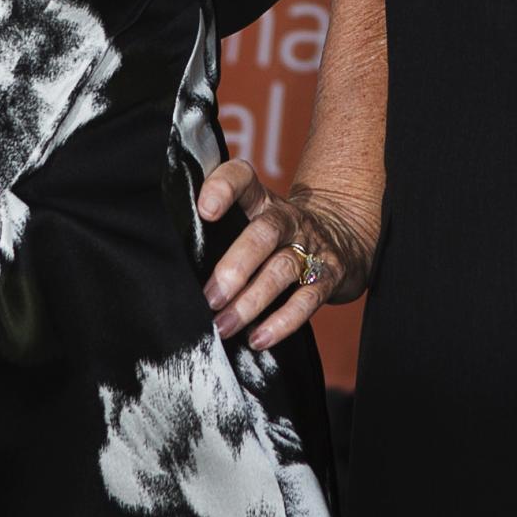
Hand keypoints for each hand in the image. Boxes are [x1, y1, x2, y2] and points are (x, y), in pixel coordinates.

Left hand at [196, 159, 375, 350]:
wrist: (343, 238)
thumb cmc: (277, 236)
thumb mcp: (254, 219)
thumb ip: (220, 230)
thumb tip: (173, 263)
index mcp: (261, 200)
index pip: (243, 178)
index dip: (224, 187)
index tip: (204, 210)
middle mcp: (287, 219)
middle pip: (263, 233)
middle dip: (236, 266)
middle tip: (210, 297)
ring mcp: (310, 246)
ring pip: (282, 269)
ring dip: (251, 301)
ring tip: (224, 326)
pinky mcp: (329, 276)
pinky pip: (307, 299)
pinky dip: (283, 321)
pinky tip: (259, 338)